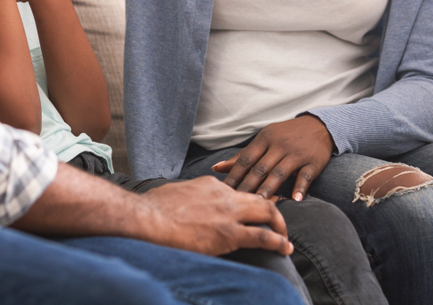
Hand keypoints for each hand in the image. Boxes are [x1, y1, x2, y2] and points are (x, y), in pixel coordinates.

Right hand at [141, 176, 293, 255]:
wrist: (147, 218)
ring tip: (285, 239)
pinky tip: (285, 248)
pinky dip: (278, 242)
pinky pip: (262, 236)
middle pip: (260, 197)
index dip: (251, 201)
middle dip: (274, 210)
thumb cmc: (153, 208)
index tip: (258, 208)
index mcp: (211, 185)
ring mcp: (228, 213)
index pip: (239, 191)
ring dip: (280, 226)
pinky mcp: (228, 234)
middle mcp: (224, 194)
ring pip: (266, 213)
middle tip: (278, 224)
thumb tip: (186, 201)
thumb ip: (188, 195)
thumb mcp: (175, 192)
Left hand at [212, 115, 333, 200]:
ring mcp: (296, 154)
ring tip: (260, 203)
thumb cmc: (285, 135)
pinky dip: (300, 187)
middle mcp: (279, 146)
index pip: (246, 159)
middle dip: (248, 186)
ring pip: (280, 172)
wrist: (318, 126)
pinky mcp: (313, 162)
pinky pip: (305, 176)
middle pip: (260, 168)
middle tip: (236, 203)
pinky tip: (295, 200)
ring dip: (269, 188)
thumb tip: (217, 167)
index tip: (223, 191)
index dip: (234, 175)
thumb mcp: (264, 139)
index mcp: (264, 139)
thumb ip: (242, 156)